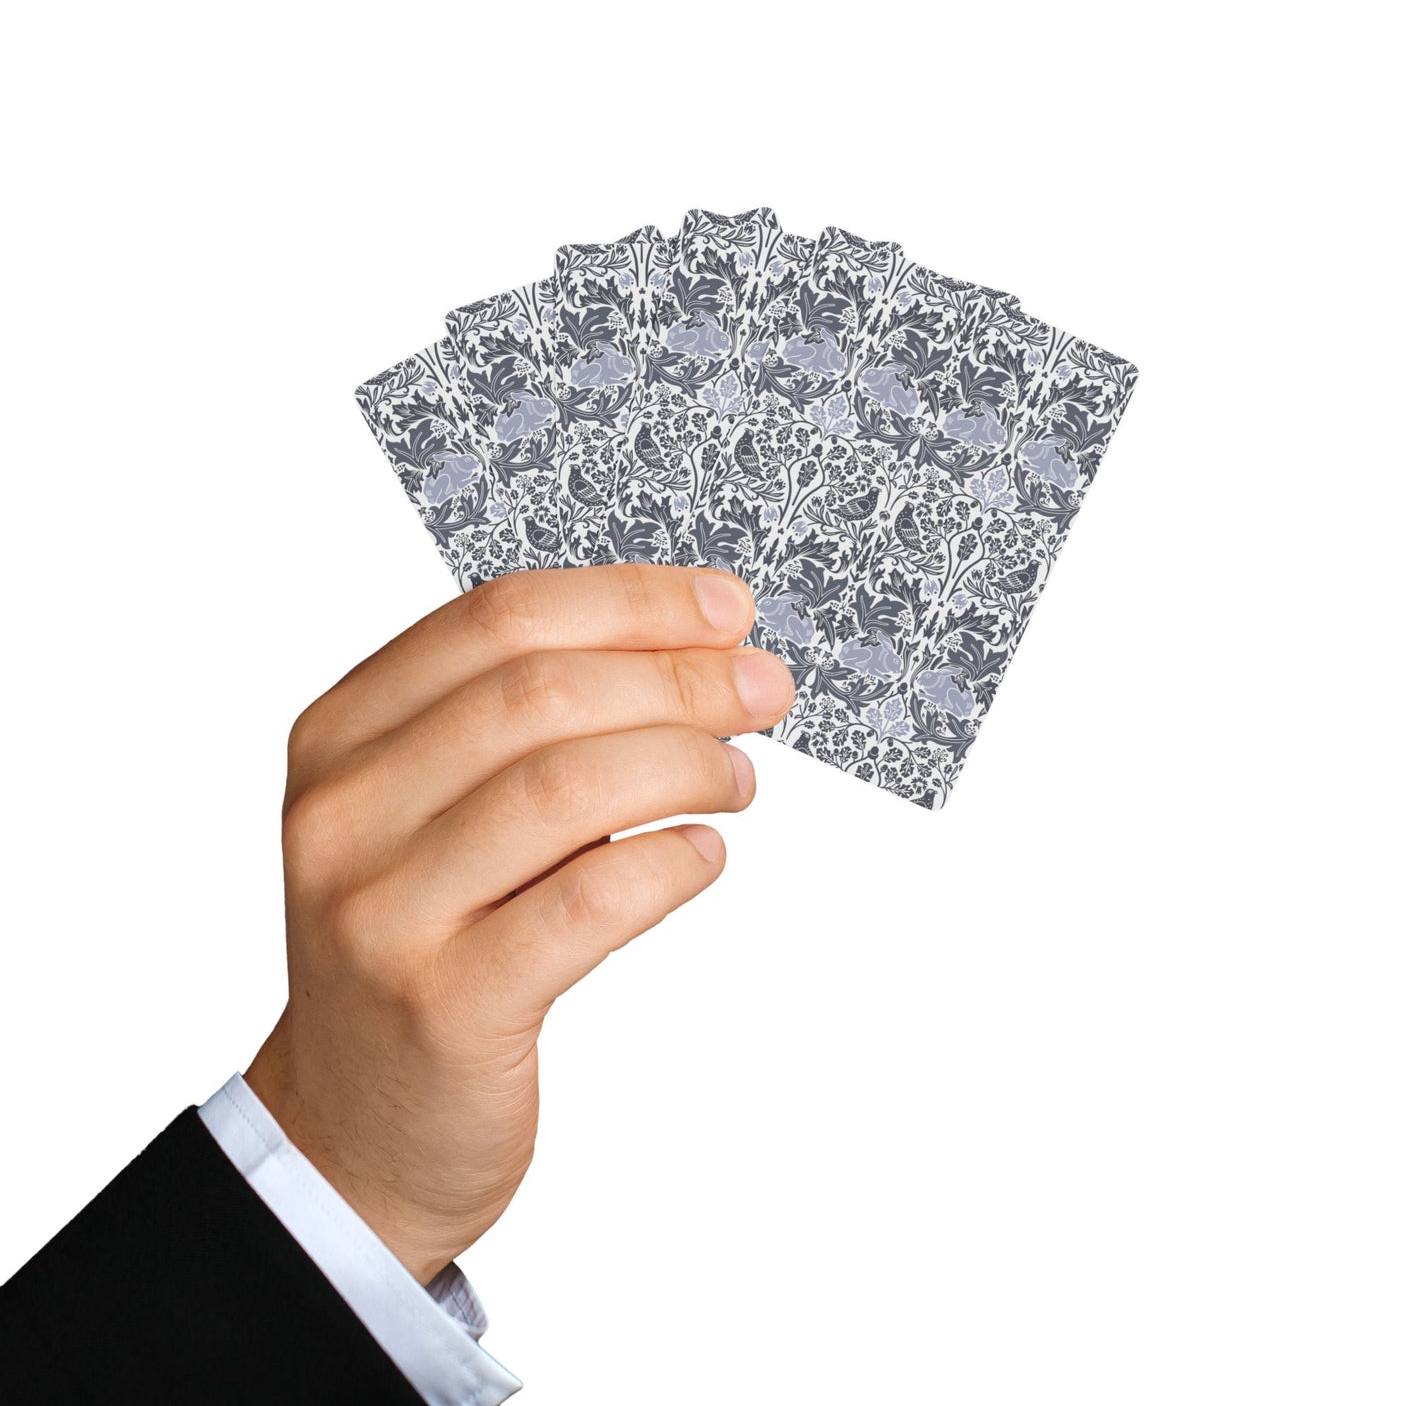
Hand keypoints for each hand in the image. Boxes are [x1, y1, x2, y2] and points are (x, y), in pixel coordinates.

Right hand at [244, 565, 793, 1282]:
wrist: (356, 1127)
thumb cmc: (426, 945)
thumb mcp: (434, 814)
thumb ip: (525, 728)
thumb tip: (696, 652)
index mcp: (341, 735)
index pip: (499, 618)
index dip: (632, 601)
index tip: (727, 610)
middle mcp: (344, 812)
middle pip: (540, 692)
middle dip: (680, 676)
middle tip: (764, 690)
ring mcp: (385, 911)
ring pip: (566, 787)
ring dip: (685, 764)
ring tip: (738, 778)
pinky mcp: (445, 1004)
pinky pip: (589, 901)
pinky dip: (668, 862)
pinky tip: (700, 854)